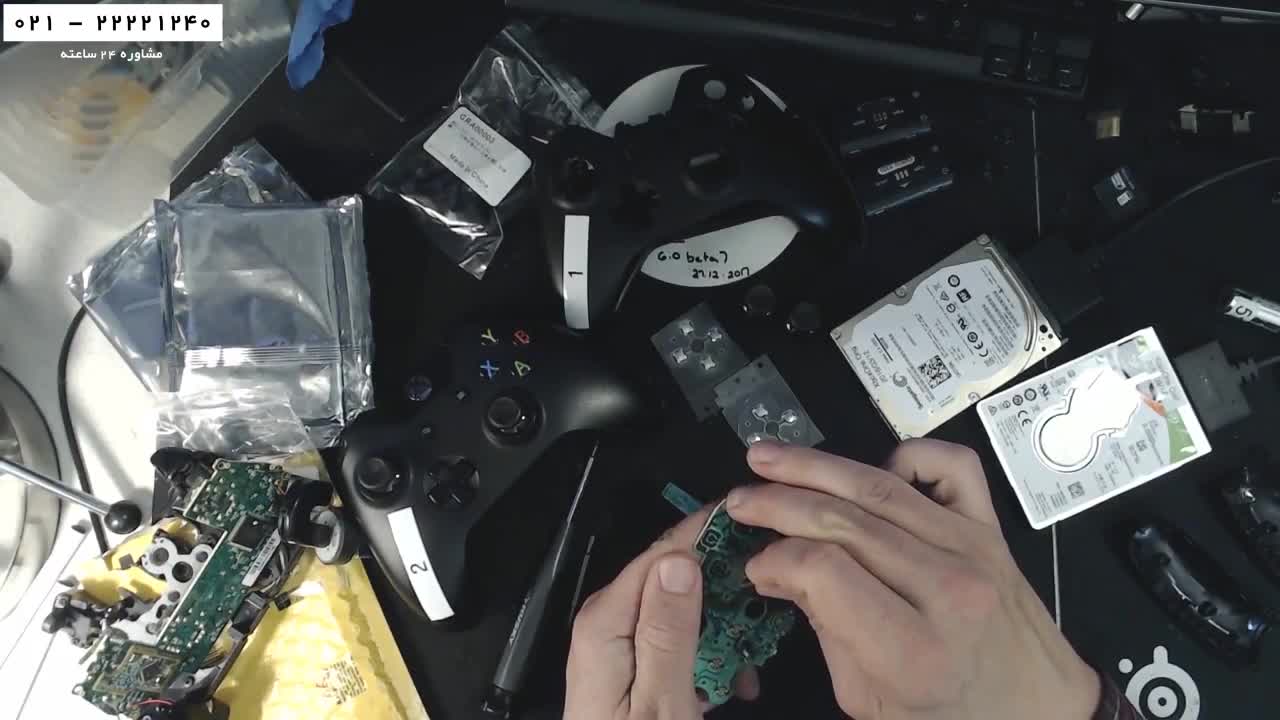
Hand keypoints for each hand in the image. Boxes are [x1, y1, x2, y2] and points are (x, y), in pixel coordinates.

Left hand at [564, 509, 759, 718]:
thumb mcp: (660, 704)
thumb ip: (667, 631)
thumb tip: (678, 560)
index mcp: (606, 621)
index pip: (662, 552)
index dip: (709, 532)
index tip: (756, 522)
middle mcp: (607, 622)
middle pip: (673, 577)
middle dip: (724, 589)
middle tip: (770, 601)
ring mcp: (619, 644)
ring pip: (682, 609)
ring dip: (722, 630)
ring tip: (752, 661)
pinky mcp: (632, 665)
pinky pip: (677, 641)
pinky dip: (708, 657)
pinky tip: (733, 684)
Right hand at [726, 440, 1100, 719]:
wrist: (1036, 711)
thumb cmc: (948, 714)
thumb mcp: (868, 698)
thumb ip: (823, 627)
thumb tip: (776, 568)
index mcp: (913, 650)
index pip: (824, 570)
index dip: (776, 559)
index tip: (754, 565)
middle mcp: (947, 590)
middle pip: (844, 521)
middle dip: (778, 502)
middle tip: (739, 501)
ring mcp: (973, 550)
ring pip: (880, 486)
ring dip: (815, 466)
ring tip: (768, 457)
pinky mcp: (991, 528)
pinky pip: (950, 465)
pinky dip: (907, 454)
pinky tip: (870, 468)